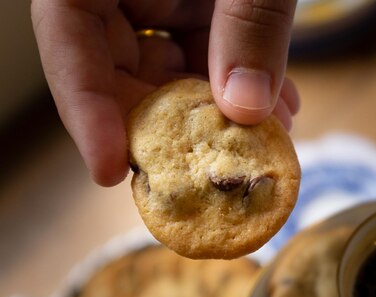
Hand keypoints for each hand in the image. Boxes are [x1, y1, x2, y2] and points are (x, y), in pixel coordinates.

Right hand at [31, 0, 299, 186]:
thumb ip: (248, 22)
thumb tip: (249, 108)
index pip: (66, 34)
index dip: (85, 107)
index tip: (111, 169)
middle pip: (119, 68)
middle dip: (171, 126)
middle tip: (210, 169)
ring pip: (170, 72)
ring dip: (219, 113)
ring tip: (265, 139)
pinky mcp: (192, 2)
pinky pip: (204, 55)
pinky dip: (240, 85)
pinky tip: (278, 106)